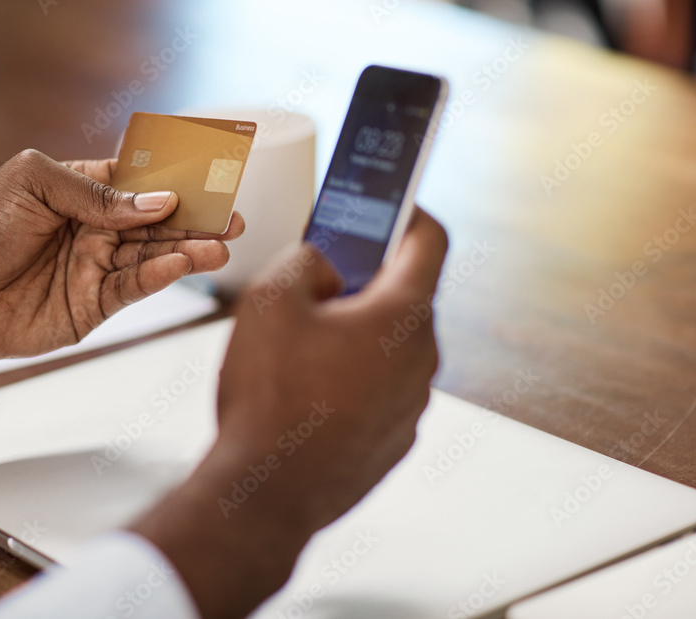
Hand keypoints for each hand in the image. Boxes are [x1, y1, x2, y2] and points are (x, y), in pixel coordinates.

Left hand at [0, 150, 243, 373]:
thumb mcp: (31, 184)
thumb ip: (97, 192)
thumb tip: (156, 201)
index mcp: (79, 190)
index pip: (140, 181)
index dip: (176, 178)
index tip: (213, 174)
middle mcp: (94, 229)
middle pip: (158, 221)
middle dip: (197, 218)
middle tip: (233, 216)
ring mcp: (95, 268)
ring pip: (154, 256)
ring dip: (189, 249)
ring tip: (221, 244)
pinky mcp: (92, 306)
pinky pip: (134, 287)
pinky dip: (159, 275)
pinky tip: (182, 264)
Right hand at [131, 209, 447, 618]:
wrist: (266, 492)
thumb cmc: (270, 398)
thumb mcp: (270, 300)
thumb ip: (305, 260)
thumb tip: (323, 265)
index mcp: (401, 317)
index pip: (429, 241)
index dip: (407, 212)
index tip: (385, 204)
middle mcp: (421, 361)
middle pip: (404, 296)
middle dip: (363, 280)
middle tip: (317, 281)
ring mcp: (411, 405)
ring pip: (389, 346)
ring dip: (354, 334)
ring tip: (298, 347)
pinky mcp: (393, 439)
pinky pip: (378, 388)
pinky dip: (351, 377)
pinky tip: (303, 392)